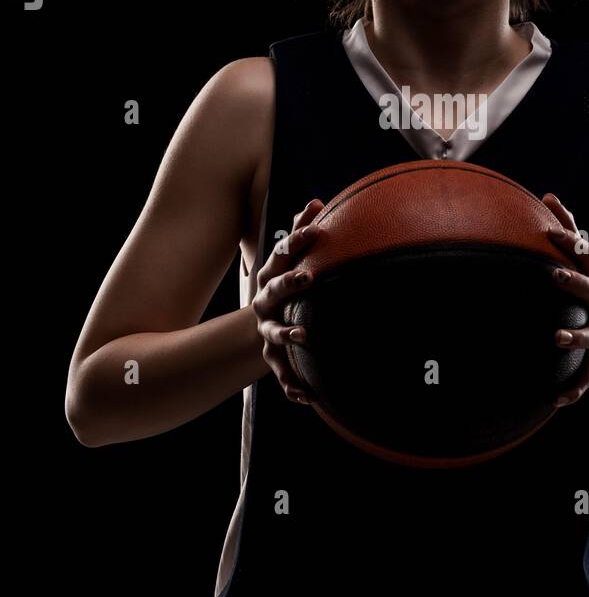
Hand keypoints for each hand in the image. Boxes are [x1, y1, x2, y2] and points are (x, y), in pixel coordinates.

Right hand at [252, 197, 324, 405]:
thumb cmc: (283, 283)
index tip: (319, 229)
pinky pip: (282, 373)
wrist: (262, 322)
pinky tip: (307, 396)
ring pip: (274, 333)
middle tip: (310, 277)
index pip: (284, 253)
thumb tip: (317, 200)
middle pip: (276, 289)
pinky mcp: (273, 356)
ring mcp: (267, 329)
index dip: (299, 241)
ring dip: (288, 333)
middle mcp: (266, 301)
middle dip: (291, 283)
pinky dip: (293, 385)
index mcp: (272, 275)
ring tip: (305, 335)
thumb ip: (302, 229)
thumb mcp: (289, 260)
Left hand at [542, 192, 588, 408]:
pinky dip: (573, 389)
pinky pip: (586, 377)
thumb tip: (549, 195)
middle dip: (575, 282)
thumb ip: (568, 229)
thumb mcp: (584, 262)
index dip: (572, 244)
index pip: (588, 257)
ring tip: (557, 338)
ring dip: (576, 336)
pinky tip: (556, 400)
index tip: (550, 232)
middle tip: (553, 275)